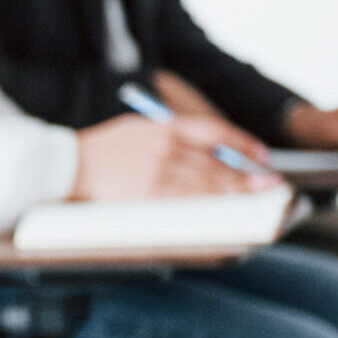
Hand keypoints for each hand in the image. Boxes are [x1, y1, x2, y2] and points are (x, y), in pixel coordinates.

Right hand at [72, 113, 278, 199]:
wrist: (66, 167)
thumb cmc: (102, 151)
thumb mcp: (139, 130)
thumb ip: (172, 137)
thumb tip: (212, 153)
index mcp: (163, 128)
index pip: (215, 132)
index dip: (243, 144)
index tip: (262, 155)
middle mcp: (165, 148)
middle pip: (217, 162)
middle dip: (248, 173)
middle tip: (271, 183)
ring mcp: (157, 174)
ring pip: (207, 184)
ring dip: (235, 191)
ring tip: (256, 197)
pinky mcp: (148, 197)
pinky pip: (187, 203)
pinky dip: (210, 206)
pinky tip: (225, 209)